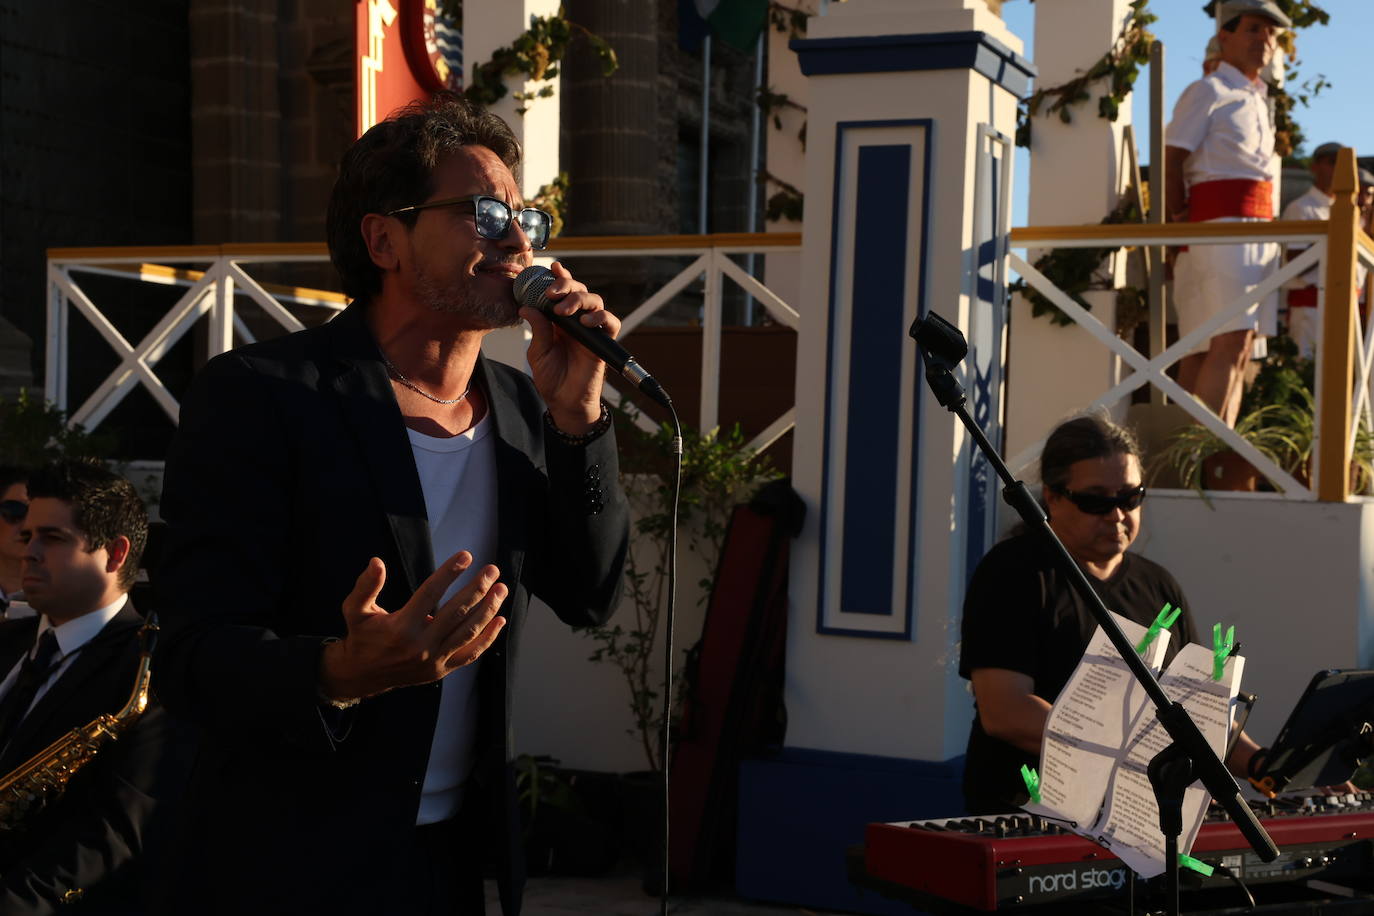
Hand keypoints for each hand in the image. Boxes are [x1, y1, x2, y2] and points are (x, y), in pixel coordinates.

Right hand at [319, 550, 506, 700]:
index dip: (449, 573)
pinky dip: (488, 638)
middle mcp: (420, 645)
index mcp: (400, 627)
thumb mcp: (355, 609)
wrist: (362, 675)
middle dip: (478, 588)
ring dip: (488, 609)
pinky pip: (470, 654)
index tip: (466, 555)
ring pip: (468, 632)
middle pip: (456, 611)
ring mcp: (433, 660)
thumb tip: (376, 562)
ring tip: (501, 589)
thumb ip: (366, 586)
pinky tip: (500, 619)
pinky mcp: (441, 670)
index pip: (430, 593)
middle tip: (492, 569)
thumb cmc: (362, 636)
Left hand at [519, 261, 620, 434]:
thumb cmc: (551, 378)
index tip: (551, 268)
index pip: (562, 292)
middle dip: (566, 285)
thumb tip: (527, 307)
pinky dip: (601, 317)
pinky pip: (610, 323)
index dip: (559, 277)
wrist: (564, 402)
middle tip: (551, 293)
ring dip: (580, 299)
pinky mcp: (603, 342)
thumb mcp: (537, 353)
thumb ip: (538, 330)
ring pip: (595, 301)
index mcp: (559, 319)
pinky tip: (586, 322)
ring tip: (564, 311)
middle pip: (579, 290)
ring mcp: (591, 330)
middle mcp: (576, 321)